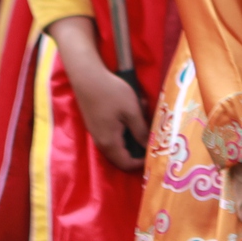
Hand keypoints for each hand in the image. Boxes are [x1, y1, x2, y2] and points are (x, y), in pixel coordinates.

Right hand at [50, 16, 147, 171]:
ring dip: (134, 129)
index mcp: (109, 143)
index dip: (141, 162)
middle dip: (139, 144)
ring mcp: (97, 133)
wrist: (87, 76)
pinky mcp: (96, 124)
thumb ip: (141, 131)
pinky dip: (126, 122)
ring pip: (120, 140)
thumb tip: (149, 147)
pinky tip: (133, 106)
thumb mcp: (131, 111)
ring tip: (142, 111)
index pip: (126, 164)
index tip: (154, 153)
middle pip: (123, 154)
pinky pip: (114, 131)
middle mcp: (101, 142)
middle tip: (150, 130)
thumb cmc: (111, 93)